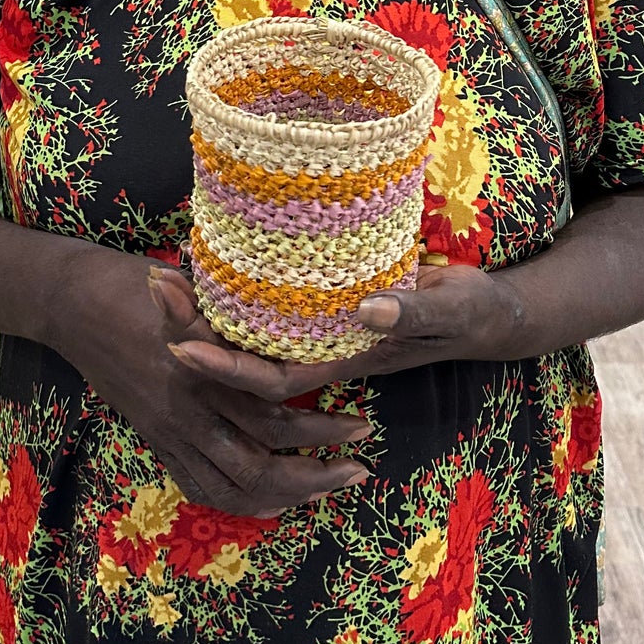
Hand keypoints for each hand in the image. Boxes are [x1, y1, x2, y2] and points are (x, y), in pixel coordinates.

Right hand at [55, 249, 371, 517]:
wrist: (70, 304)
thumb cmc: (136, 284)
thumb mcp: (192, 285)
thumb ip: (237, 308)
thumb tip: (301, 302)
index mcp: (203, 374)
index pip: (274, 418)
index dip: (322, 430)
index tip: (362, 424)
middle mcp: (187, 413)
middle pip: (258, 467)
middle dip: (314, 476)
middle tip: (359, 468)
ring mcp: (168, 433)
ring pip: (231, 488)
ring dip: (284, 497)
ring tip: (326, 487)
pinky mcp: (155, 440)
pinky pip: (199, 487)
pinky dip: (239, 501)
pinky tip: (271, 500)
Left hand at [169, 262, 522, 402]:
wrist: (487, 314)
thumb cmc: (471, 313)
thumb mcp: (450, 306)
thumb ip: (413, 308)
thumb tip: (364, 308)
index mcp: (344, 360)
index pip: (270, 381)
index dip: (225, 371)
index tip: (181, 348)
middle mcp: (323, 350)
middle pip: (245, 360)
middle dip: (196, 330)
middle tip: (155, 284)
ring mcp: (322, 330)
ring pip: (249, 336)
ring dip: (205, 311)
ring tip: (165, 272)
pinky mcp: (326, 306)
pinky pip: (269, 311)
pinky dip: (236, 295)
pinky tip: (213, 262)